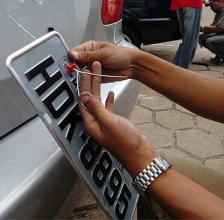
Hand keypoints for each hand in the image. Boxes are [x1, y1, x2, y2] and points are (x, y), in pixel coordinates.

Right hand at [69, 41, 135, 82]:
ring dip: (80, 75)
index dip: (71, 58)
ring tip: (81, 77)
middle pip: (76, 64)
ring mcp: (92, 68)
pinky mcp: (96, 77)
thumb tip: (73, 54)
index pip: (75, 52)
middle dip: (74, 68)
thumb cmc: (120, 55)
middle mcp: (89, 58)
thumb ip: (88, 55)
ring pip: (81, 73)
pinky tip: (85, 82)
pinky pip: (88, 80)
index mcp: (89, 48)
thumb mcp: (103, 53)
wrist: (132, 66)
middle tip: (74, 72)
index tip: (69, 64)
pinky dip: (87, 81)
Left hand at [79, 61, 155, 176]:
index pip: (84, 100)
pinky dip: (108, 100)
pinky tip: (111, 93)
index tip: (86, 71)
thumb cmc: (125, 142)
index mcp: (91, 123)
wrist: (140, 155)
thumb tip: (83, 95)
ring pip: (98, 101)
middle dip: (91, 82)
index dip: (85, 84)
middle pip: (90, 99)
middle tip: (93, 67)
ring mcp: (104, 123)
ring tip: (100, 74)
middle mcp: (95, 122)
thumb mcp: (109, 122)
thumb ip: (96, 108)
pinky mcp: (114, 123)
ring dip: (99, 88)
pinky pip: (108, 108)